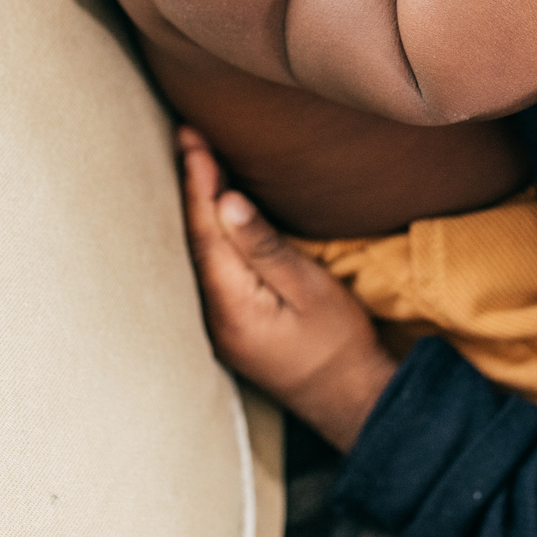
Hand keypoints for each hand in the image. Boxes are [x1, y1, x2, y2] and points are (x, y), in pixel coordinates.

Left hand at [179, 127, 395, 450]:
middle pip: (192, 241)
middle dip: (189, 187)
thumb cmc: (339, 343)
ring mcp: (216, 324)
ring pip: (196, 254)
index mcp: (231, 305)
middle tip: (186, 136)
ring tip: (192, 161)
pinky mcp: (228, 324)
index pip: (205, 233)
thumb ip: (265, 246)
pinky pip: (208, 268)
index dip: (198, 184)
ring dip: (195, 208)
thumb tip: (226, 203)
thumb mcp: (310, 290)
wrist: (351, 400)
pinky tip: (210, 211)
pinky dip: (206, 234)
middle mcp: (212, 316)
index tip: (194, 140)